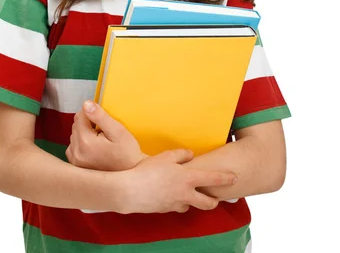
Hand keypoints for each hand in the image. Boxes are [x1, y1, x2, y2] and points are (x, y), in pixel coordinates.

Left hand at [65, 100, 146, 170]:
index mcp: (85, 141)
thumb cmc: (127, 153)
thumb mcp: (118, 131)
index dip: (93, 114)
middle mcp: (76, 152)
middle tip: (104, 133)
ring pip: (74, 134)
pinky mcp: (75, 166)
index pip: (81, 115)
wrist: (129, 177)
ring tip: (100, 142)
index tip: (103, 123)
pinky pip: (73, 146)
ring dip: (84, 134)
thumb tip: (86, 104)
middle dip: (88, 124)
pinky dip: (81, 144)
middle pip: (76, 124)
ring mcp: (74, 160)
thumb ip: (101, 116)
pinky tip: (94, 149)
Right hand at [121, 149, 236, 213]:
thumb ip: (181, 154)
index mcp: (188, 178)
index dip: (225, 178)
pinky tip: (170, 194)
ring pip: (190, 205)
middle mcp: (186, 194)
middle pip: (207, 203)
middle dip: (214, 201)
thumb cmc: (148, 171)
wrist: (131, 191)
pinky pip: (176, 206)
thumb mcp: (166, 156)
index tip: (234, 178)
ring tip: (187, 192)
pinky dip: (177, 201)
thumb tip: (190, 155)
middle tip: (215, 198)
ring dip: (192, 200)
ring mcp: (176, 204)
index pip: (213, 179)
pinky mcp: (166, 210)